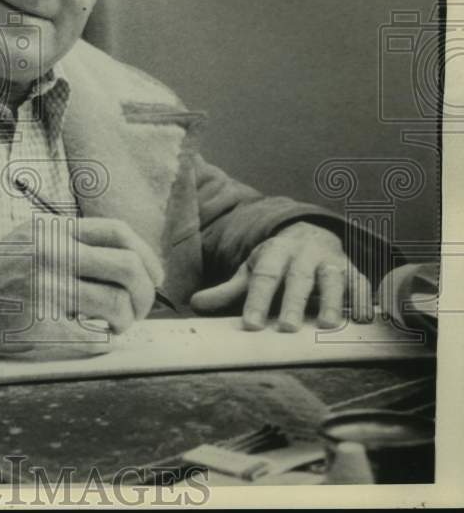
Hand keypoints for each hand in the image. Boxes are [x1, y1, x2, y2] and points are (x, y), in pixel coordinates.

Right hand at [0, 217, 164, 354]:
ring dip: (124, 321)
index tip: (152, 276)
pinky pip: (91, 337)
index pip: (119, 233)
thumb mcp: (32, 238)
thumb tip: (131, 262)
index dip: (147, 256)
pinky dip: (102, 341)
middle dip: (144, 293)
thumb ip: (73, 242)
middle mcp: (51, 254)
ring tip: (113, 325)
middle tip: (137, 308)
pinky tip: (94, 338)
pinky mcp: (38, 324)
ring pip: (115, 304)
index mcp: (53, 231)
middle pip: (127, 268)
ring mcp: (44, 289)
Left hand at [189, 222, 373, 330]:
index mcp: (274, 252)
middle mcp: (303, 254)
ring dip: (332, 300)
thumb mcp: (252, 271)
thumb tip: (196, 305)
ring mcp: (330, 260)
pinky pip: (362, 282)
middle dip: (293, 301)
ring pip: (333, 278)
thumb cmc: (277, 262)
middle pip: (298, 277)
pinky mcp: (353, 270)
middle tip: (287, 327)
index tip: (251, 325)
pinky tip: (364, 317)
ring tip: (328, 324)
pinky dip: (365, 298)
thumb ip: (228, 290)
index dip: (257, 300)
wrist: (309, 234)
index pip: (263, 276)